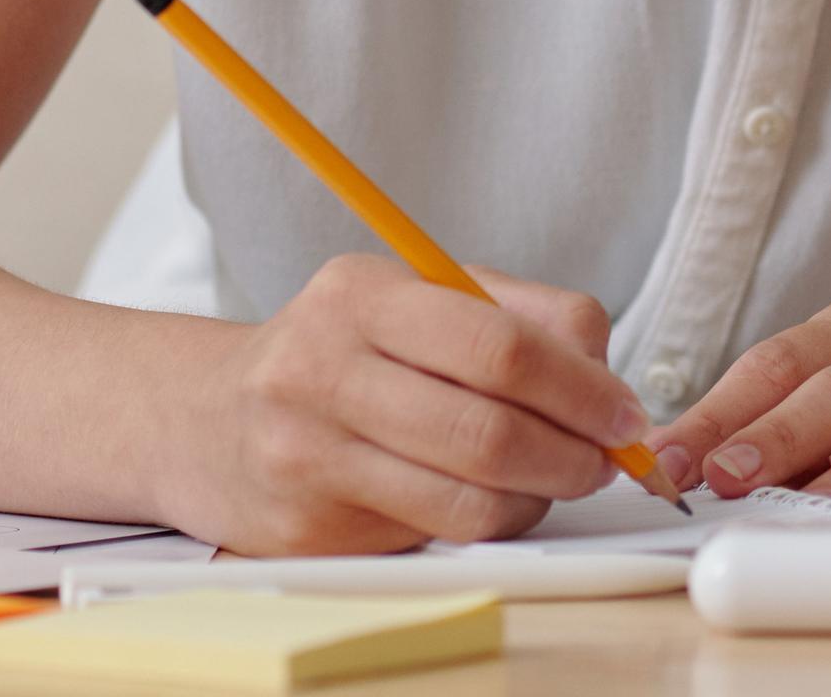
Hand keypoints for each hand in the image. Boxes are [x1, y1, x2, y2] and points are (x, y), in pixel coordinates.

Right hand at [168, 255, 642, 554]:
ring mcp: (309, 454)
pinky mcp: (309, 526)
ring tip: (554, 477)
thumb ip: (515, 314)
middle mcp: (323, 370)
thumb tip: (606, 374)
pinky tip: (492, 500)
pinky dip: (489, 523)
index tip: (623, 411)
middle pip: (489, 429)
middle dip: (574, 452)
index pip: (499, 344)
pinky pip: (436, 536)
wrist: (207, 419)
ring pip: (470, 498)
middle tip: (608, 459)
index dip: (582, 387)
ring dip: (539, 496)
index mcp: (362, 295)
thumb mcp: (411, 297)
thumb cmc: (337, 353)